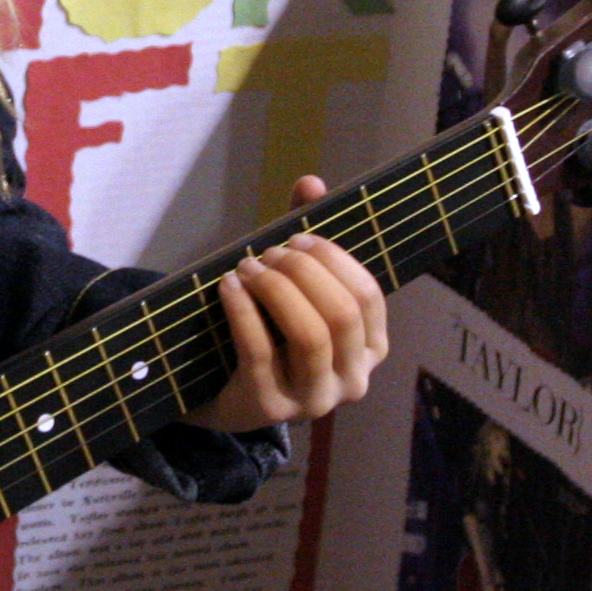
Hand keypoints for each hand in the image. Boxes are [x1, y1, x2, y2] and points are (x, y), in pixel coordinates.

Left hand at [199, 175, 389, 432]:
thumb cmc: (269, 331)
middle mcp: (352, 381)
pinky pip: (260, 351)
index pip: (368, 295)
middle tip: (267, 252)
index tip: (298, 237)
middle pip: (341, 313)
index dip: (334, 259)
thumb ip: (306, 238)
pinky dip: (243, 310)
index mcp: (370, 348)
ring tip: (246, 266)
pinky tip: (227, 285)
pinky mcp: (268, 408)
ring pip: (309, 336)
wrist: (221, 391)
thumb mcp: (293, 287)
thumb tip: (311, 182)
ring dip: (275, 289)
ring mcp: (313, 401)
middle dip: (302, 272)